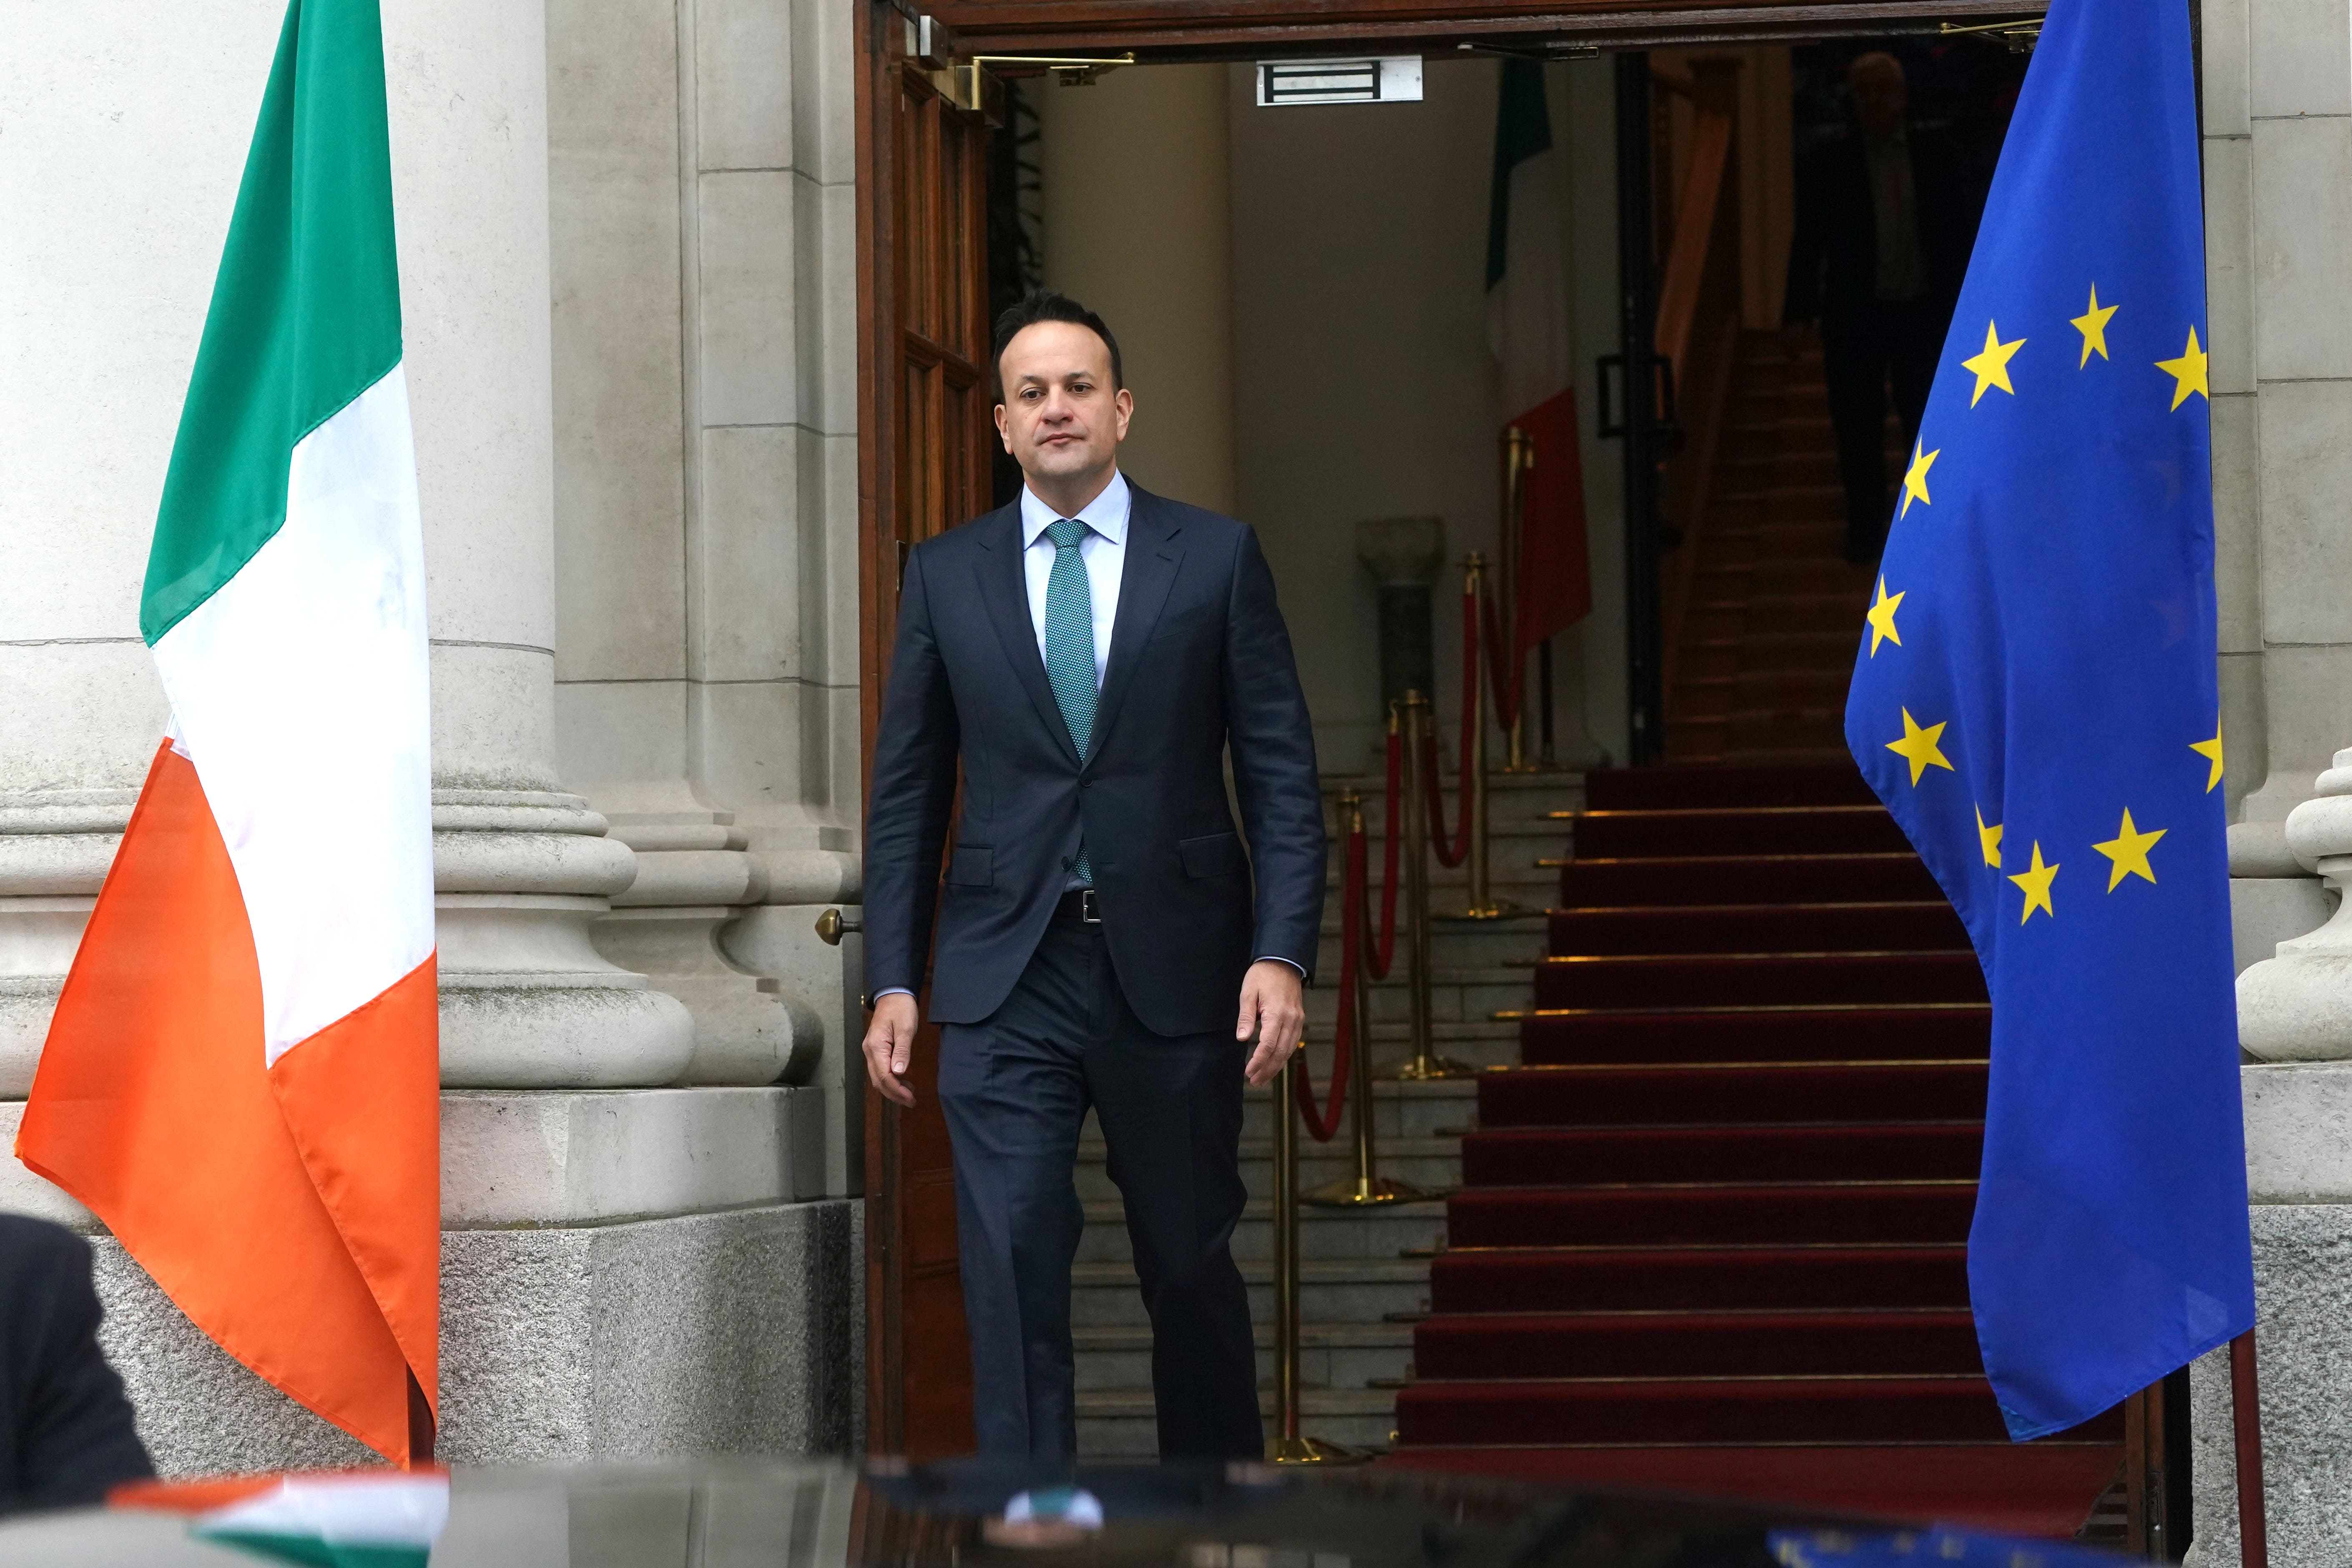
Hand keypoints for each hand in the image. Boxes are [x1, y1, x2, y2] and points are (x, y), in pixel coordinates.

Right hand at [862, 992, 920, 1107]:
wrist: (893, 994)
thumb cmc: (901, 1009)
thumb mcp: (906, 1028)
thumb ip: (902, 1050)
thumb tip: (899, 1073)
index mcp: (876, 1046)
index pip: (884, 1075)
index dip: (897, 1090)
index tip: (911, 1098)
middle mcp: (869, 1051)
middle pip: (878, 1080)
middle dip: (894, 1094)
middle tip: (911, 1102)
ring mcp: (871, 1051)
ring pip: (878, 1077)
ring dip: (892, 1088)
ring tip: (909, 1095)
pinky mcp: (875, 1049)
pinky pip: (880, 1070)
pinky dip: (890, 1079)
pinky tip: (903, 1081)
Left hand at [1236, 960, 1305, 1087]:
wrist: (1283, 961)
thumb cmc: (1262, 975)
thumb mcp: (1248, 993)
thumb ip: (1246, 1017)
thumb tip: (1242, 1038)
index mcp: (1277, 1013)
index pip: (1268, 1045)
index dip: (1258, 1061)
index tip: (1248, 1072)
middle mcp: (1291, 1019)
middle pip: (1280, 1052)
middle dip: (1267, 1069)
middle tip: (1255, 1081)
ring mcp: (1297, 1020)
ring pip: (1289, 1050)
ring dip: (1276, 1066)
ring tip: (1263, 1077)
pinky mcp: (1299, 1019)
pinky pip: (1293, 1042)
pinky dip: (1284, 1055)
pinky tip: (1275, 1062)